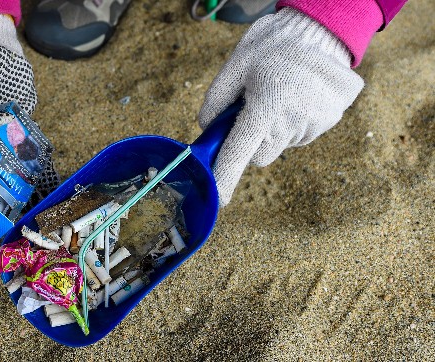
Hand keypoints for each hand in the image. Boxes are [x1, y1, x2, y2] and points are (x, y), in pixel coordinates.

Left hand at [198, 8, 363, 206]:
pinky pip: (300, 135)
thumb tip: (208, 129)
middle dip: (251, 142)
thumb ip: (216, 102)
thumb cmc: (272, 45)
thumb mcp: (235, 66)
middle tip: (253, 111)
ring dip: (274, 129)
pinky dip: (293, 123)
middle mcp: (292, 120)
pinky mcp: (329, 121)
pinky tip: (296, 97)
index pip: (240, 153)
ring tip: (279, 95)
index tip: (220, 197)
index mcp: (266, 105)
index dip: (226, 177)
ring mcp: (315, 123)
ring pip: (281, 145)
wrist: (321, 29)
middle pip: (260, 156)